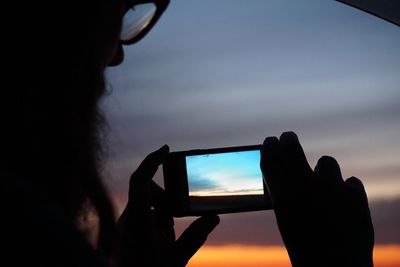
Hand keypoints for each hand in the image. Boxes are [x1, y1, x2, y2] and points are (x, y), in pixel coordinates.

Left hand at [114, 145, 218, 266]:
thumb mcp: (177, 258)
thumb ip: (196, 236)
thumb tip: (214, 217)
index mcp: (138, 221)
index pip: (140, 181)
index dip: (151, 161)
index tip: (166, 148)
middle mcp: (129, 218)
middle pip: (148, 192)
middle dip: (166, 199)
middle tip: (177, 218)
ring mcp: (127, 223)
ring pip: (148, 204)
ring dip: (163, 214)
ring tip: (169, 238)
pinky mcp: (129, 229)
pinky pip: (145, 214)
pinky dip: (158, 220)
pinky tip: (164, 239)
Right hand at [261, 132, 373, 266]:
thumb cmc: (304, 248)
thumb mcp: (286, 219)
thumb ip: (285, 193)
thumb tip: (284, 170)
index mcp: (283, 195)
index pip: (270, 158)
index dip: (269, 146)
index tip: (270, 141)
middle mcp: (305, 186)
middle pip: (292, 147)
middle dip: (289, 140)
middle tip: (288, 137)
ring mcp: (333, 188)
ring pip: (326, 162)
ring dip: (323, 171)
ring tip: (324, 185)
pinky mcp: (356, 196)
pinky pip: (350, 182)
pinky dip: (346, 190)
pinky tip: (344, 205)